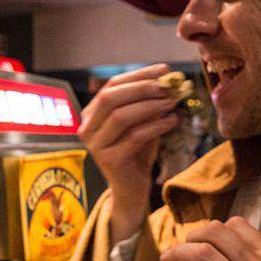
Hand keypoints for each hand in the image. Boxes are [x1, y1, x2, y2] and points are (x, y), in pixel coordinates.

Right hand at [78, 63, 181, 241]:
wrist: (131, 190)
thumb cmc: (137, 154)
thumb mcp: (141, 123)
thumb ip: (147, 104)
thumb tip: (167, 81)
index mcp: (91, 115)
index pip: (111, 86)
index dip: (138, 75)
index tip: (163, 69)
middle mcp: (87, 128)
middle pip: (110, 97)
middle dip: (141, 88)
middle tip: (168, 85)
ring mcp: (95, 145)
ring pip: (121, 116)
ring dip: (150, 105)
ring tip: (173, 102)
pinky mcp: (109, 160)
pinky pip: (135, 136)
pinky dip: (156, 126)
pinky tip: (172, 121)